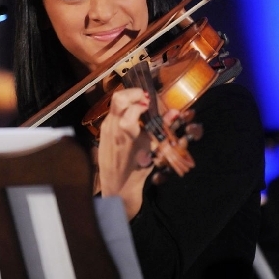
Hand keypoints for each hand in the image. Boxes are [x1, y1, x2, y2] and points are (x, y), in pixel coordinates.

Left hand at [97, 87, 153, 218]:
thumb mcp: (153, 149)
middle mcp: (113, 127)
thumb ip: (164, 128)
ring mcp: (106, 127)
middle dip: (133, 93)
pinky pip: (112, 111)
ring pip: (114, 102)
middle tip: (144, 97)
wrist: (118, 185)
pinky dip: (122, 108)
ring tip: (139, 105)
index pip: (133, 109)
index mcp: (127, 134)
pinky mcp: (102, 130)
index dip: (143, 103)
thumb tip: (175, 112)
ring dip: (128, 99)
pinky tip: (131, 115)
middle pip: (119, 98)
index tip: (150, 104)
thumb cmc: (138, 169)